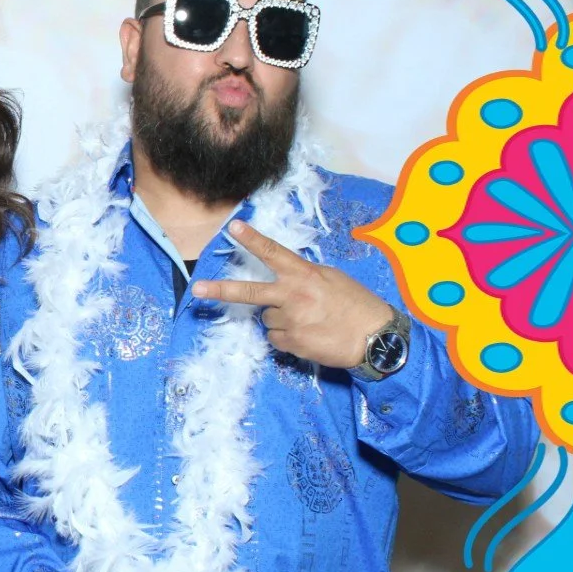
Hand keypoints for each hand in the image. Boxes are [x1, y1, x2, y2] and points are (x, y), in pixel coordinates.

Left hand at [191, 220, 394, 370]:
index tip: (233, 227)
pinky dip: (287, 337)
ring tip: (309, 321)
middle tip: (197, 289)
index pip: (274, 253)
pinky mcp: (291, 343)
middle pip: (249, 292)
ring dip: (280, 319)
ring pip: (267, 319)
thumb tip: (284, 280)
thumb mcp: (332, 280)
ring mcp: (291, 321)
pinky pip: (276, 339)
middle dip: (220, 290)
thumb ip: (304, 277)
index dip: (252, 239)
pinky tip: (309, 335)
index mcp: (305, 275)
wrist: (375, 338)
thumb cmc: (357, 305)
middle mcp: (293, 296)